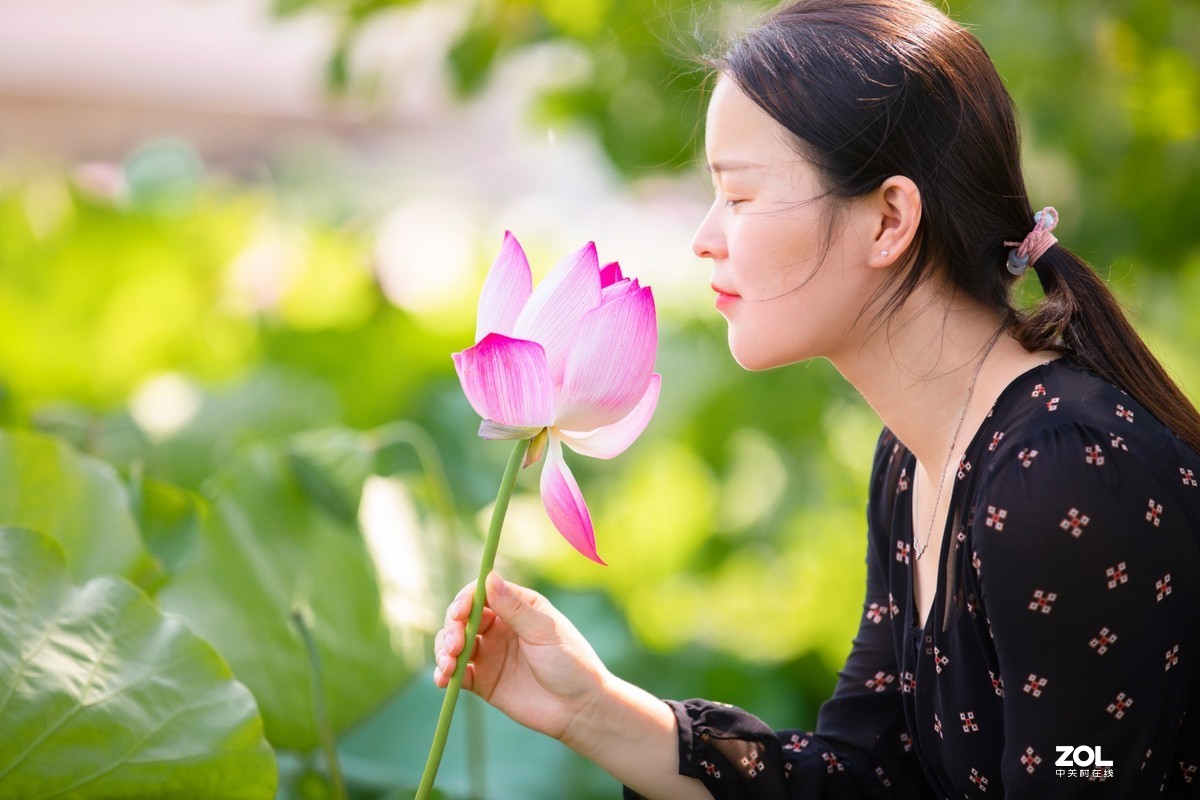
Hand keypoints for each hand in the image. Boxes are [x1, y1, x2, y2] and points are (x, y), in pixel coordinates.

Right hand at [433, 571, 608, 742]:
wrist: (580, 709)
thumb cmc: (571, 663)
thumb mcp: (544, 632)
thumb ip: (515, 608)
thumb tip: (489, 577)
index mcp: (517, 607)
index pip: (481, 594)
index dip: (466, 601)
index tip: (460, 613)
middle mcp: (499, 627)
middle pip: (462, 618)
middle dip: (452, 628)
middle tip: (456, 646)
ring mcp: (490, 654)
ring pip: (454, 644)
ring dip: (443, 650)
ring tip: (449, 664)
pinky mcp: (483, 681)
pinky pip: (457, 673)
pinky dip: (444, 674)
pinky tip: (443, 679)